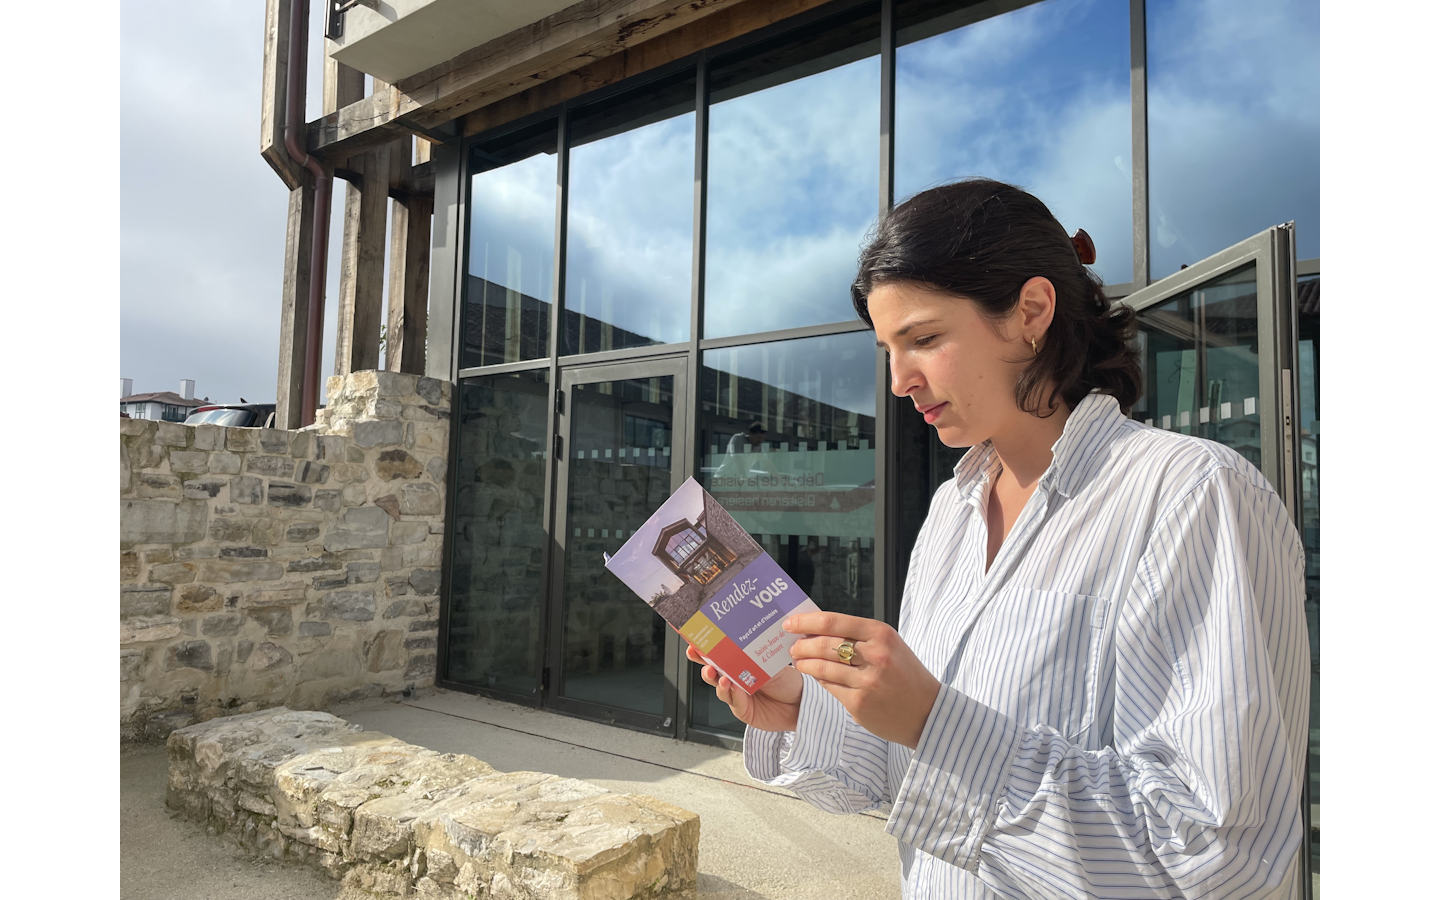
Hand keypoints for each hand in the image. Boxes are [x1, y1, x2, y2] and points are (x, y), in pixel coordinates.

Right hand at [685, 643, 803, 732]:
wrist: (800, 704)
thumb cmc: (788, 682)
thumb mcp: (772, 663)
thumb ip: (757, 656)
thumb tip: (747, 639)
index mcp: (741, 663)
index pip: (719, 653)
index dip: (704, 647)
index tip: (695, 639)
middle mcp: (735, 678)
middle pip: (712, 668)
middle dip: (701, 661)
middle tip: (696, 654)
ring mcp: (737, 694)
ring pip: (719, 685)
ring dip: (714, 678)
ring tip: (717, 674)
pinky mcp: (742, 710)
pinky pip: (733, 701)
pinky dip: (731, 693)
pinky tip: (732, 688)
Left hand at [782, 612, 940, 748]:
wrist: (927, 711)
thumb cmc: (904, 673)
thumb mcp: (888, 645)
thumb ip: (857, 636)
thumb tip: (815, 630)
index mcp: (881, 634)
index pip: (832, 622)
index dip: (806, 622)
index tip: (789, 623)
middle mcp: (875, 655)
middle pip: (823, 645)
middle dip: (801, 645)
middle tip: (793, 646)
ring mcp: (867, 681)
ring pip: (822, 668)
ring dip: (805, 664)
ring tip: (799, 662)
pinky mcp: (859, 704)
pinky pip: (830, 688)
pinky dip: (820, 681)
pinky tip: (817, 677)